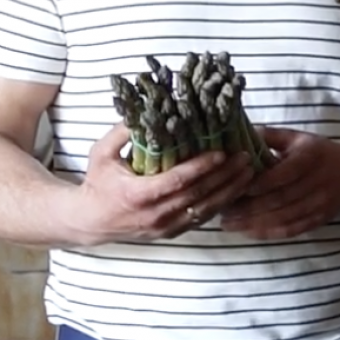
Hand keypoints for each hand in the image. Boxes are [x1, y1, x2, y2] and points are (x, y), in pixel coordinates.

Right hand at [73, 123, 255, 243]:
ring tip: (249, 172)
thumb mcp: (101, 153)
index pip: (178, 181)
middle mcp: (155, 214)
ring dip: (230, 191)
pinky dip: (221, 205)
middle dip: (225, 176)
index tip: (221, 153)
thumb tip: (145, 107)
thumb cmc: (98, 183)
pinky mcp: (171, 233)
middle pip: (198, 195)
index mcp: (138, 195)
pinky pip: (201, 219)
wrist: (90, 221)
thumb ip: (121, 131)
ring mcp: (165, 227)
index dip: (201, 167)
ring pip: (205, 210)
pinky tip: (236, 190)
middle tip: (246, 158)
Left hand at [218, 127, 339, 239]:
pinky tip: (249, 232)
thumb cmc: (318, 153)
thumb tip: (236, 136)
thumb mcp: (297, 138)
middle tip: (223, 211)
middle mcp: (317, 182)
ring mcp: (320, 204)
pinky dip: (270, 233)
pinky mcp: (319, 219)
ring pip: (284, 218)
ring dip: (254, 224)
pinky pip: (293, 230)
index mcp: (311, 157)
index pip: (284, 174)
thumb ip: (269, 137)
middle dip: (250, 208)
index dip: (260, 183)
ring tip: (228, 224)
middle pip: (281, 199)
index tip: (235, 187)